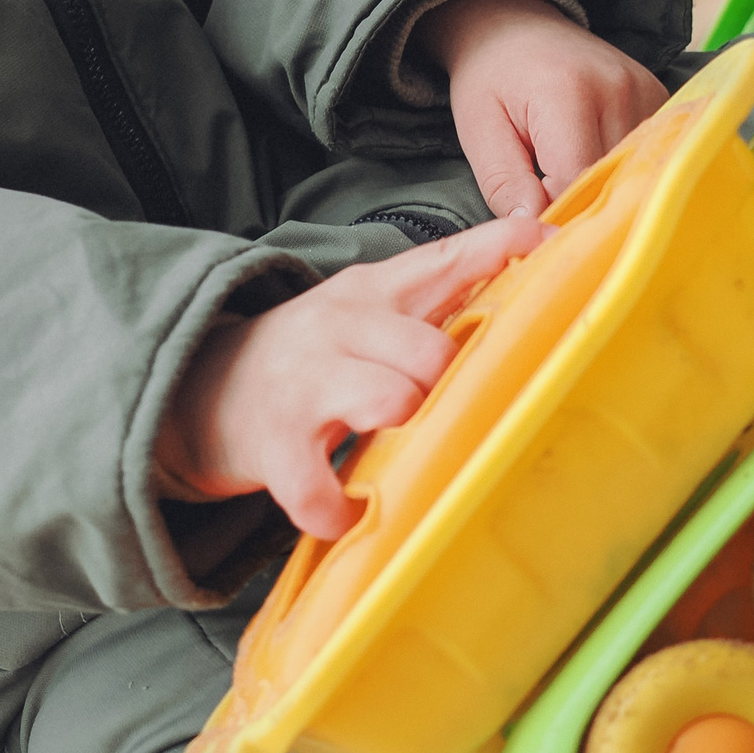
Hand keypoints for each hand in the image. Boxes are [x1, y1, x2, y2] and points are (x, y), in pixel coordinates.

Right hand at [155, 216, 547, 538]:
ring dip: (407, 435)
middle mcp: (340, 327)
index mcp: (371, 292)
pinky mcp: (275, 443)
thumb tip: (537, 261)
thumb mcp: (370, 310)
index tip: (547, 243)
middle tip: (441, 410)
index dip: (497, 250)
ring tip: (399, 453)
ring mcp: (305, 384)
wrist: (206, 384)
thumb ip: (442, 294)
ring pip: (390, 401)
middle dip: (449, 387)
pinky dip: (339, 509)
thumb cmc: (314, 355)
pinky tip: (348, 508)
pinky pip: (319, 486)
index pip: (442, 260)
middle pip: (431, 351)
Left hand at [418, 0, 666, 218]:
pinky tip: (593, 157)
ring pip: (634, 170)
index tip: (534, 216)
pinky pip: (648, 152)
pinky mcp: (659, 95)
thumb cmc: (490, 80)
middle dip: (581, 201)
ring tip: (566, 170)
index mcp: (567, 93)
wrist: (514, 25)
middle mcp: (618, 88)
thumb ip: (505, 184)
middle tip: (547, 197)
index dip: (555, 210)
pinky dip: (622, 166)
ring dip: (604, 184)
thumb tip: (536, 229)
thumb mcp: (479, 131)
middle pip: (611, 178)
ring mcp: (646, 89)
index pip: (577, 181)